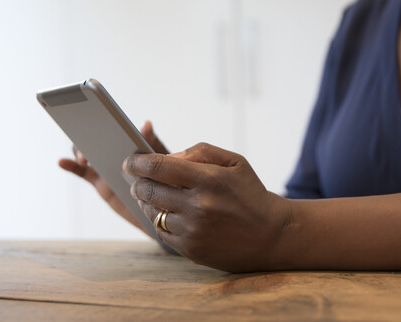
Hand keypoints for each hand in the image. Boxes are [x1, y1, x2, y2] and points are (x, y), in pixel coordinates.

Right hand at [58, 121, 168, 234]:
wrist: (166, 208)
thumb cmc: (169, 179)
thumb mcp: (164, 160)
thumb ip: (153, 144)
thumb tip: (146, 124)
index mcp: (130, 142)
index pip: (115, 127)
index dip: (103, 119)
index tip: (95, 116)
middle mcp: (116, 151)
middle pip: (95, 138)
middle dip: (87, 135)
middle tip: (88, 141)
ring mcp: (106, 166)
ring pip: (86, 153)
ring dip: (79, 150)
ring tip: (83, 157)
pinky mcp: (100, 183)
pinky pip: (82, 172)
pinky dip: (70, 165)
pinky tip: (62, 162)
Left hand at [123, 143, 291, 272]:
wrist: (271, 234)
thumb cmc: (250, 193)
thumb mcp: (234, 161)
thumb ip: (200, 152)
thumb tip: (169, 157)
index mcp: (208, 179)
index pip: (159, 166)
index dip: (137, 162)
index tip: (129, 161)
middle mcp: (198, 206)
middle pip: (148, 189)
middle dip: (137, 182)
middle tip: (138, 179)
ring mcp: (193, 230)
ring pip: (151, 212)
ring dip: (146, 201)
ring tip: (152, 195)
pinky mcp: (190, 250)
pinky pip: (161, 232)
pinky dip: (159, 220)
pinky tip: (167, 214)